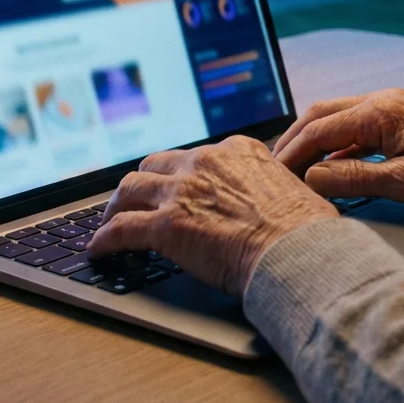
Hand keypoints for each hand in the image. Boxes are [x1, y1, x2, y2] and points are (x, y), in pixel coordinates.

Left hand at [87, 136, 338, 294]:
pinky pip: (121, 229)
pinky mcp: (165, 226)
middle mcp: (204, 162)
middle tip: (136, 199)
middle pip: (156, 164)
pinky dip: (105, 239)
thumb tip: (273, 203)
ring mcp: (181, 192)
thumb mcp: (292, 188)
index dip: (182, 173)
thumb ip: (269, 186)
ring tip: (110, 220)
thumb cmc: (305, 231)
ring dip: (117, 205)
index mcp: (236, 151)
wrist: (297, 251)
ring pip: (130, 188)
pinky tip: (98, 249)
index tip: (177, 185)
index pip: (196, 155)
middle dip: (144, 182)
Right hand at [273, 89, 403, 209]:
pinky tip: (333, 166)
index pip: (319, 129)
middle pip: (322, 114)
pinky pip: (359, 125)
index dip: (292, 153)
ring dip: (315, 140)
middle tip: (275, 167)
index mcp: (379, 112)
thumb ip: (353, 179)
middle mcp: (383, 100)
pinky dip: (339, 143)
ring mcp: (395, 106)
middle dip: (296, 140)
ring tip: (296, 167)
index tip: (273, 174)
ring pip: (339, 117)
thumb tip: (311, 178)